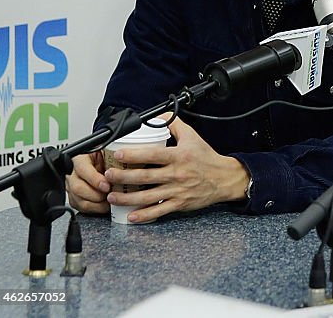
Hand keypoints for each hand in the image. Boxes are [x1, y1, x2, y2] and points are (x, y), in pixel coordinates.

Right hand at [66, 151, 110, 213]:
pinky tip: (104, 206)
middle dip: (95, 194)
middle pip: (77, 187)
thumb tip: (121, 169)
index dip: (94, 179)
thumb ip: (113, 160)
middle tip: (109, 196)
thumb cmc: (109, 158)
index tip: (106, 186)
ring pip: (77, 199)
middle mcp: (73, 172)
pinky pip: (80, 207)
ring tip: (109, 202)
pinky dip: (94, 208)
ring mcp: (72, 186)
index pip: (82, 168)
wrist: (108, 165)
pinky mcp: (74, 198)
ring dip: (95, 204)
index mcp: (81, 158)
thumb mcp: (111, 155)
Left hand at [104, 115, 249, 222]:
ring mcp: (177, 190)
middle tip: (108, 175)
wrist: (224, 178)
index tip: (118, 155)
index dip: (134, 154)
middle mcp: (177, 174)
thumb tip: (159, 117)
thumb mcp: (193, 137)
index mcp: (179, 156)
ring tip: (112, 196)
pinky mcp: (179, 203)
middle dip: (123, 177)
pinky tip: (131, 216)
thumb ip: (174, 125)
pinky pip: (159, 211)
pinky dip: (144, 215)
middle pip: (145, 177)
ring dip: (127, 198)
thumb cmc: (207, 158)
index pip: (153, 155)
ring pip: (148, 196)